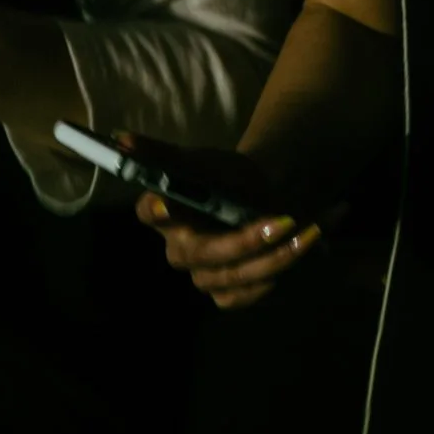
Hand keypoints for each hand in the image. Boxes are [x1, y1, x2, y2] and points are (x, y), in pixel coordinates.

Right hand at [127, 133, 327, 311]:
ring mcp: (202, 275)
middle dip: (245, 240)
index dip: (157, 209)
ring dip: (276, 257)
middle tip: (284, 220)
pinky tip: (302, 250)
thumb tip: (121, 139)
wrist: (262, 197)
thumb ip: (163, 154)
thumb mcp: (202, 161)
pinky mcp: (225, 292)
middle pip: (204, 253)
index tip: (166, 202)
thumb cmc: (226, 177)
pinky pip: (246, 294)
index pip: (150, 212)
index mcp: (165, 213)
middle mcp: (179, 249)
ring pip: (233, 276)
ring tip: (312, 231)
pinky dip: (277, 273)